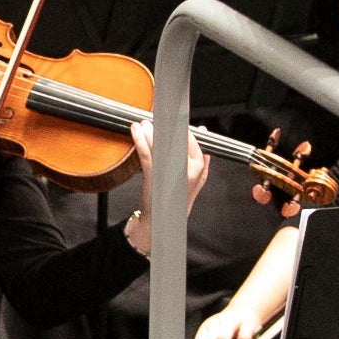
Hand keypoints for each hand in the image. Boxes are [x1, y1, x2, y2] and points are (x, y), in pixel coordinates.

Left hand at [120, 118, 207, 256]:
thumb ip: (203, 155)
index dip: (180, 127)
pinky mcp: (154, 175)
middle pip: (176, 139)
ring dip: (149, 130)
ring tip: (142, 123)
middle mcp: (188, 169)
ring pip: (160, 143)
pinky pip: (147, 152)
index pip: (192, 139)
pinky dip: (140, 139)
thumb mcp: (198, 178)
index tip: (172, 118)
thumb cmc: (178, 197)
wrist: (163, 220)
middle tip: (154, 118)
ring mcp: (171, 172)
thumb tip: (204, 130)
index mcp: (200, 168)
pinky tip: (135, 131)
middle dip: (163, 126)